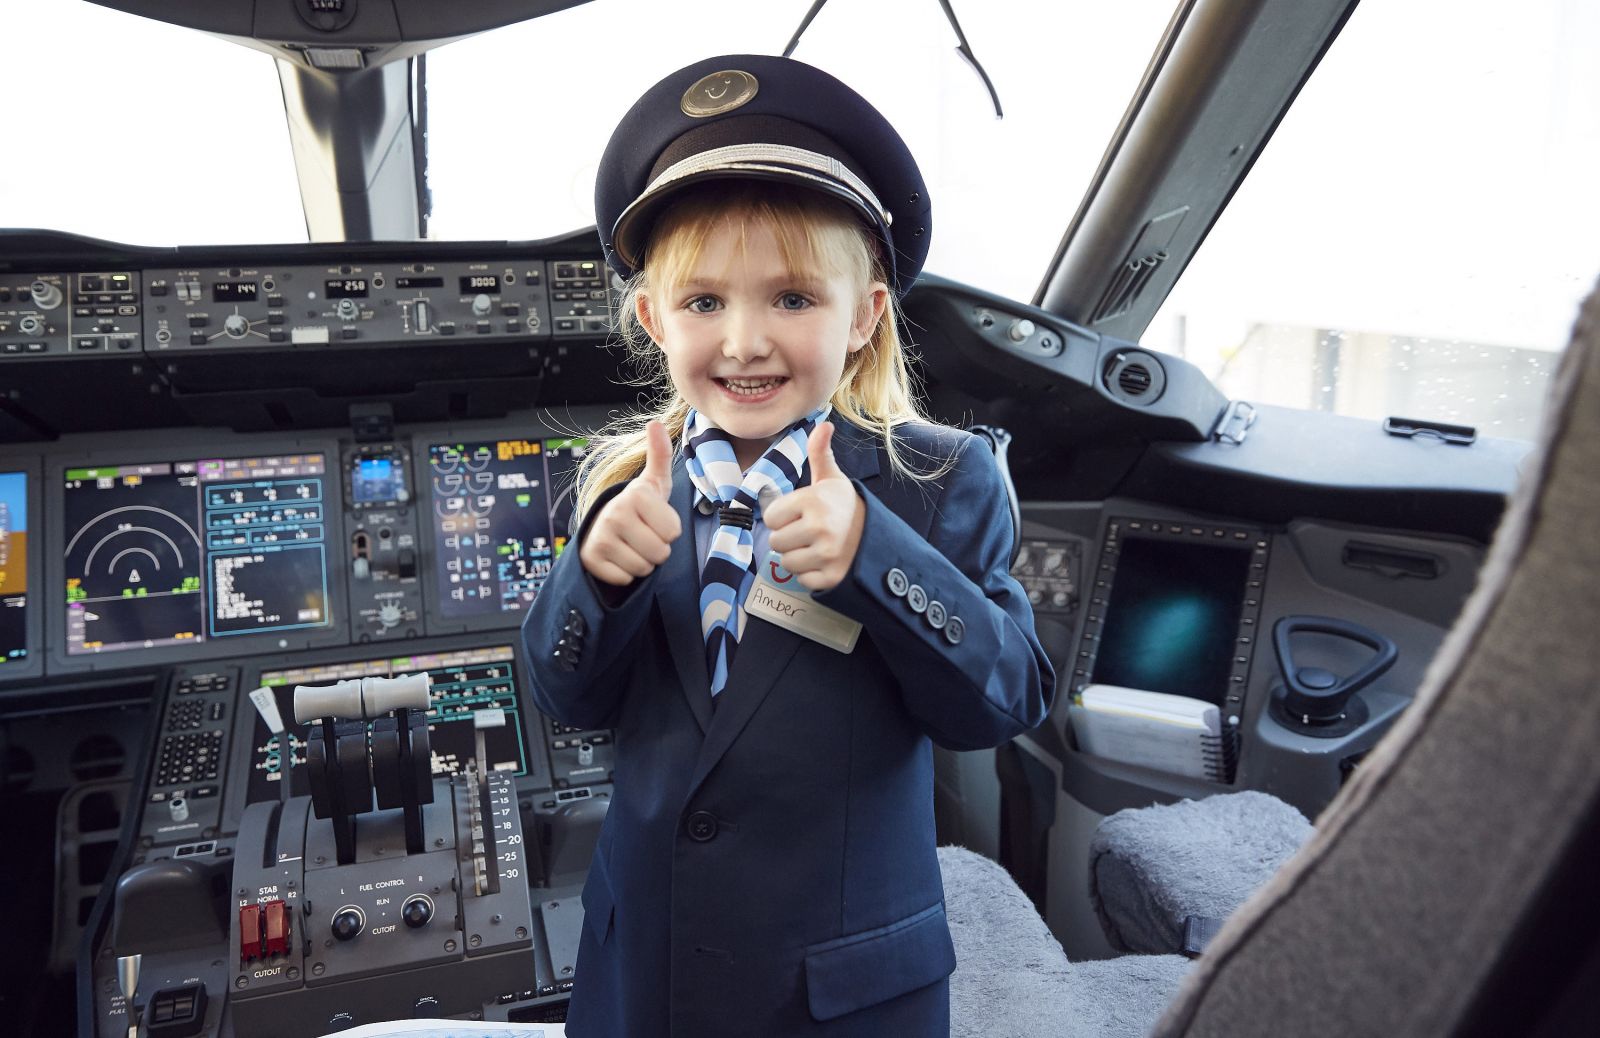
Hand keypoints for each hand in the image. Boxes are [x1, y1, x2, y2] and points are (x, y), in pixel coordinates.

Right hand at [579, 420, 682, 585]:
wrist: (602, 528)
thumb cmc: (638, 507)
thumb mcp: (653, 483)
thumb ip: (659, 455)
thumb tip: (656, 423)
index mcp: (635, 495)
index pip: (673, 532)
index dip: (669, 530)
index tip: (654, 520)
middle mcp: (615, 514)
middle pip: (661, 553)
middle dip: (657, 549)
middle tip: (643, 536)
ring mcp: (601, 537)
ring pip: (644, 568)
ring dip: (643, 562)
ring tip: (632, 546)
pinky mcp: (591, 560)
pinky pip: (625, 579)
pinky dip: (625, 574)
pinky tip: (618, 558)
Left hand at [765, 421, 864, 591]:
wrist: (875, 535)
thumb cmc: (842, 505)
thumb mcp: (831, 478)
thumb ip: (820, 453)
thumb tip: (823, 424)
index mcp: (813, 501)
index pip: (771, 517)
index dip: (781, 517)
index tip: (799, 515)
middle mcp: (820, 528)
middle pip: (775, 542)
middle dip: (787, 538)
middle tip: (806, 532)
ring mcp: (827, 554)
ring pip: (786, 563)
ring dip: (796, 557)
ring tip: (814, 546)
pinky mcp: (831, 576)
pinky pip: (802, 580)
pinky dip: (810, 574)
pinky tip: (823, 561)